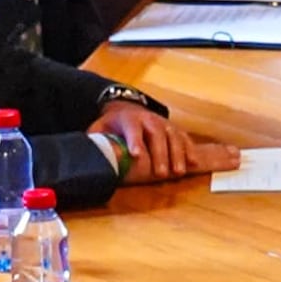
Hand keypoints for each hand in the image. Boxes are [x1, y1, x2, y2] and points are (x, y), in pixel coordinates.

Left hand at [100, 106, 244, 181]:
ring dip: (177, 155)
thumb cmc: (113, 124)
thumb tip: (86, 156)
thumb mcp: (99, 128)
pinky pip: (184, 138)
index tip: (136, 155)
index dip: (135, 141)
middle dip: (160, 154)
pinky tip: (193, 164)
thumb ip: (96, 140)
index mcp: (128, 118)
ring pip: (173, 136)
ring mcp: (163, 123)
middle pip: (156, 134)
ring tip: (178, 172)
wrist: (127, 108)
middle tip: (161, 173)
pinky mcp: (173, 128)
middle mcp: (148, 118)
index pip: (132, 129)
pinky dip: (189, 150)